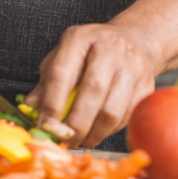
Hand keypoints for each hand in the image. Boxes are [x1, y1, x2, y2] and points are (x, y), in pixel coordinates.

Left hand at [27, 21, 157, 147]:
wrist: (134, 41)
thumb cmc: (91, 51)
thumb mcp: (63, 55)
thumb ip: (46, 81)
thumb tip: (31, 109)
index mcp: (81, 38)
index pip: (63, 73)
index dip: (52, 103)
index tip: (45, 125)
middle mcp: (109, 48)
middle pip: (92, 91)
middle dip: (75, 123)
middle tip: (63, 139)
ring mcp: (132, 67)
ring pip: (112, 110)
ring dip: (92, 133)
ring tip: (78, 140)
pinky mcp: (146, 88)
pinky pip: (126, 118)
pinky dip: (108, 132)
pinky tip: (96, 133)